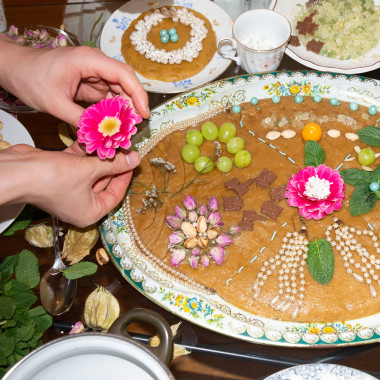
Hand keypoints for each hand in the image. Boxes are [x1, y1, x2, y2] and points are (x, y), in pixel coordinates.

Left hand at [0, 39, 149, 125]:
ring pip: (118, 91)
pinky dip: (112, 110)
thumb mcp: (55, 103)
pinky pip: (107, 97)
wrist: (16, 70)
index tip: (144, 114)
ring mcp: (94, 74)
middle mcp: (95, 64)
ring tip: (125, 129)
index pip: (123, 74)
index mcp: (89, 60)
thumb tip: (100, 135)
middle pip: (125, 82)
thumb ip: (79, 119)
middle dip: (133, 104)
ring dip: (123, 109)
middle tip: (135, 126)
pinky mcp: (90, 84)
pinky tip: (113, 124)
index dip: (138, 94)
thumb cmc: (31, 78)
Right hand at [0, 142, 139, 226]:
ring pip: (91, 170)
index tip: (132, 160)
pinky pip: (78, 164)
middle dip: (113, 162)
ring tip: (111, 139)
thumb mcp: (89, 171)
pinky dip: (84, 152)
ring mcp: (70, 189)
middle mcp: (81, 203)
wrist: (16, 171)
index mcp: (90, 212)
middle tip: (124, 147)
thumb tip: (135, 159)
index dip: (125, 176)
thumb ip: (114, 164)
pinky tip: (92, 137)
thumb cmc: (52, 179)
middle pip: (104, 181)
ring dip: (99, 155)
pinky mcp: (60, 175)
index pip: (116, 195)